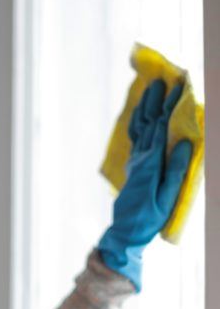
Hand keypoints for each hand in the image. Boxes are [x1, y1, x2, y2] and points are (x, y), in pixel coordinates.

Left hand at [98, 79, 191, 291]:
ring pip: (138, 128)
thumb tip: (182, 142)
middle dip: (155, 100)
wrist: (126, 229)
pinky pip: (134, 138)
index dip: (169, 106)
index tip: (179, 86)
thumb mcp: (168, 196)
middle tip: (162, 79)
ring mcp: (135, 161)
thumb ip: (175, 170)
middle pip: (147, 123)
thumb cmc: (150, 217)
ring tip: (149, 89)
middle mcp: (140, 158)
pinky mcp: (133, 166)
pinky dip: (137, 122)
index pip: (161, 128)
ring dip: (144, 107)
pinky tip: (140, 115)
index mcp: (151, 162)